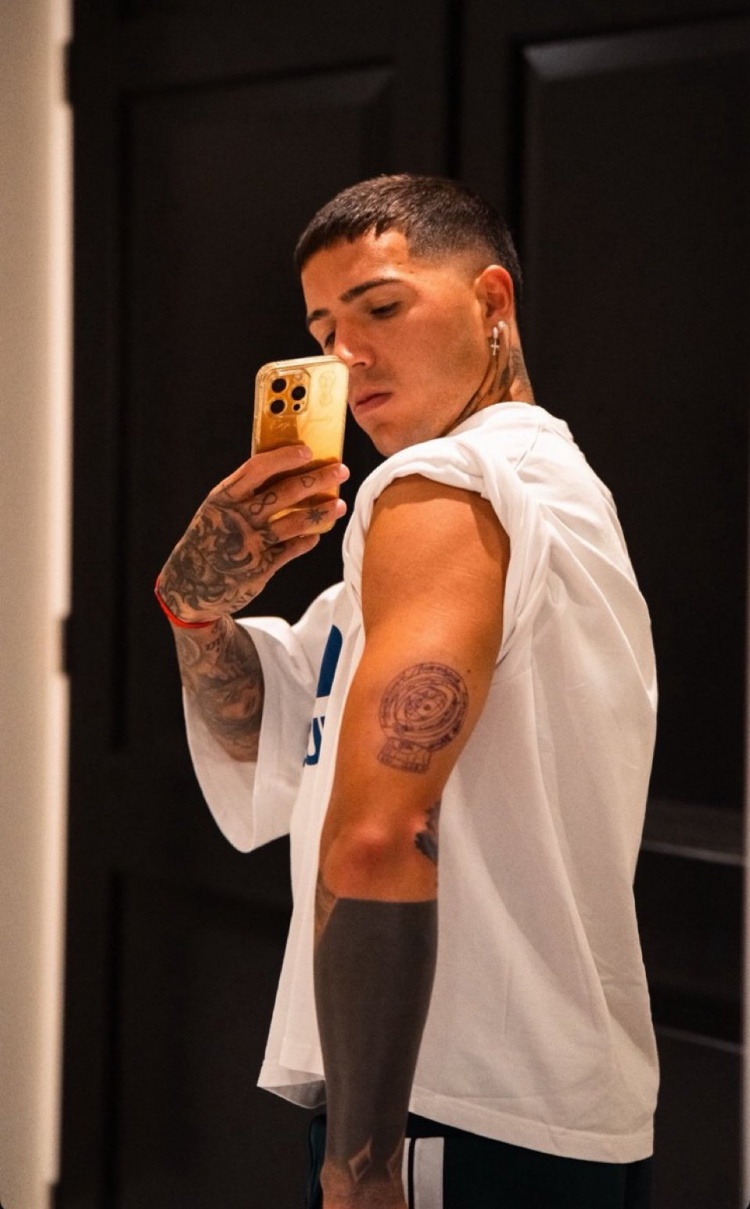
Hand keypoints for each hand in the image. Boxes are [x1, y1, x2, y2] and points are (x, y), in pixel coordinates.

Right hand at [157, 445, 348, 623]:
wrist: (190, 585)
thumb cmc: (209, 538)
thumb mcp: (216, 512)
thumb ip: (243, 495)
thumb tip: (285, 472)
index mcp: (222, 498)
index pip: (256, 469)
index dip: (284, 458)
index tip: (308, 451)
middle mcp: (236, 519)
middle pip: (284, 493)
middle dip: (317, 480)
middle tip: (341, 471)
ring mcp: (249, 544)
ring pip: (294, 523)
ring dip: (321, 512)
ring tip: (339, 505)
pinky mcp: (260, 568)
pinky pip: (292, 550)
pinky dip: (307, 540)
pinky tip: (317, 534)